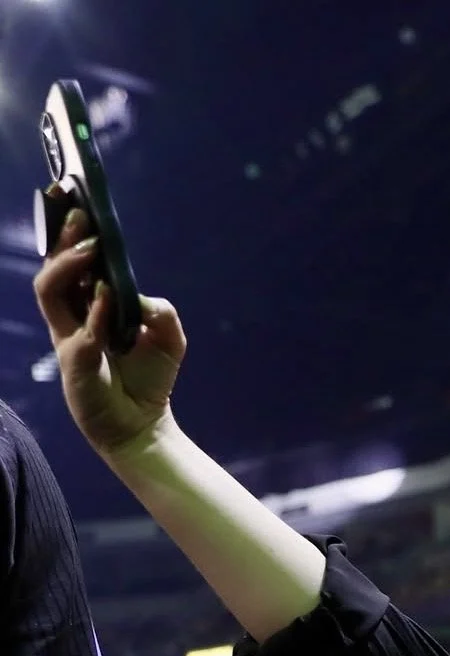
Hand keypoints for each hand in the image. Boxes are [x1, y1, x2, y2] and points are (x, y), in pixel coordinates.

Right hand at [32, 205, 186, 458]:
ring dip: (68, 266)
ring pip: (49, 292)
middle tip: (80, 214)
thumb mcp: (168, 338)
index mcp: (87, 308)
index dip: (70, 235)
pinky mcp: (74, 368)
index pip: (69, 264)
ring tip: (90, 248)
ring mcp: (68, 342)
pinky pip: (77, 333)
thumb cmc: (149, 380)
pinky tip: (107, 295)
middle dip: (64, 239)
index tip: (79, 202)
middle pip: (52, 270)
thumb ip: (161, 311)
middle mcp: (71, 320)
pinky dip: (93, 312)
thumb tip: (137, 294)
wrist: (144, 427)